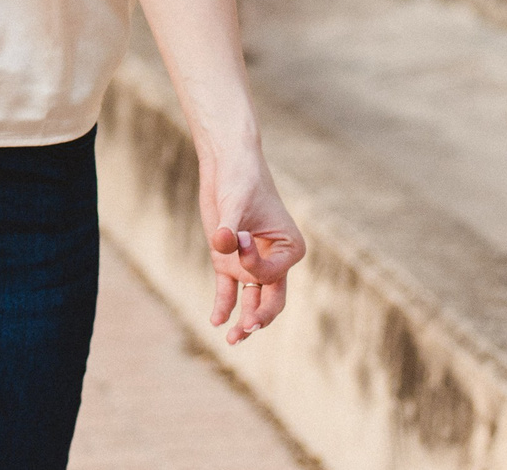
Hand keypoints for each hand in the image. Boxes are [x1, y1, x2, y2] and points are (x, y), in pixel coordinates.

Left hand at [202, 155, 303, 345]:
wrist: (227, 165)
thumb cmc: (240, 180)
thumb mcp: (234, 203)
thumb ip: (229, 227)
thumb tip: (222, 245)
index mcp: (289, 248)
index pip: (271, 273)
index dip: (252, 263)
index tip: (236, 236)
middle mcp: (273, 260)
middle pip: (272, 298)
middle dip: (260, 316)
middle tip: (248, 328)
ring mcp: (250, 263)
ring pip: (252, 300)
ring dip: (243, 320)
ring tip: (232, 340)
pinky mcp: (228, 261)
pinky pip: (229, 290)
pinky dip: (224, 305)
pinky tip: (216, 321)